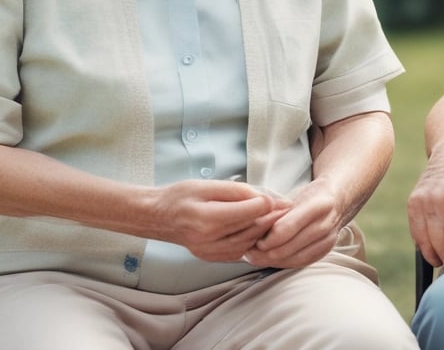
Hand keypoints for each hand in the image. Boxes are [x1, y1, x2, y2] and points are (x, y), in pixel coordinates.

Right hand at [154, 178, 291, 261]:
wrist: (158, 217)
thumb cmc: (181, 196)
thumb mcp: (209, 185)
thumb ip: (239, 191)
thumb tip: (267, 199)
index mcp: (208, 219)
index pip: (251, 213)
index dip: (269, 204)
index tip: (282, 198)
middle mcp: (210, 241)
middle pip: (253, 230)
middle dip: (272, 218)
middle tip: (286, 206)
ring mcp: (210, 253)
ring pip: (250, 243)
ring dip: (264, 230)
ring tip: (274, 215)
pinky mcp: (212, 258)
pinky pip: (241, 251)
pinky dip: (252, 240)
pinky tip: (256, 228)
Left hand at [240, 177, 348, 269]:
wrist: (339, 199)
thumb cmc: (312, 194)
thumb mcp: (295, 195)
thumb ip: (277, 211)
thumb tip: (252, 228)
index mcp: (317, 205)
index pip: (284, 229)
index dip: (264, 238)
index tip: (250, 238)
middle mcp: (325, 224)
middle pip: (287, 248)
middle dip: (263, 253)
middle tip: (247, 251)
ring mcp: (328, 240)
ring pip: (293, 259)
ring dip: (270, 260)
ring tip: (255, 256)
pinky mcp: (326, 251)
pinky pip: (300, 263)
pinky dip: (283, 263)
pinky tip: (271, 259)